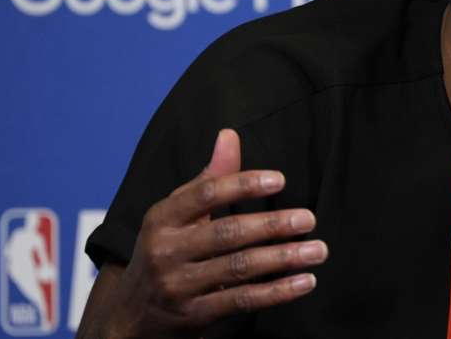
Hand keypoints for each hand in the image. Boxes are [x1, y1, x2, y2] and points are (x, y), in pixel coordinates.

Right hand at [107, 129, 327, 337]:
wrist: (132, 316)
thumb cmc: (165, 250)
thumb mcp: (175, 214)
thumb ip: (208, 178)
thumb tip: (229, 134)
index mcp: (162, 219)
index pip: (205, 195)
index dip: (243, 185)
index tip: (280, 179)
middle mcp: (167, 251)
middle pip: (226, 233)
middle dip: (271, 225)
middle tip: (309, 218)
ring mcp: (179, 286)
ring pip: (238, 269)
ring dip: (283, 259)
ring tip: (317, 250)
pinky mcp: (194, 316)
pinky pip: (242, 301)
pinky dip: (277, 292)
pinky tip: (304, 282)